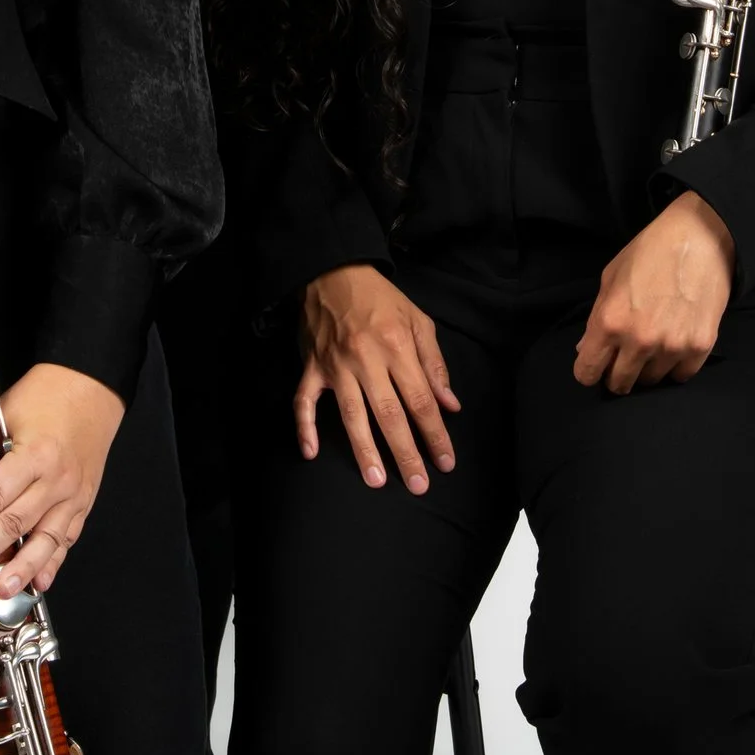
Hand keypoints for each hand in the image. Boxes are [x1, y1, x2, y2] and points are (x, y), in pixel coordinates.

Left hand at [0, 363, 125, 595]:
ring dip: (21, 568)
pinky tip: (39, 580)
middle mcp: (56, 478)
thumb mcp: (8, 414)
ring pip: (45, 539)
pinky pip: (67, 538)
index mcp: (35, 454)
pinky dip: (53, 561)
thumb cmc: (47, 395)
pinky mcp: (83, 501)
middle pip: (14, 523)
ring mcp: (73, 493)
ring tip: (2, 589)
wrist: (91, 387)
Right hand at [294, 264, 459, 492]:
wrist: (332, 269)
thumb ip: (435, 364)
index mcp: (397, 346)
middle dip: (406, 453)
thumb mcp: (418, 320)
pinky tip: (310, 453)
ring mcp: (335, 365)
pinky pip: (304, 401)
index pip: (421, 400)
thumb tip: (449, 404)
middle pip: (390, 415)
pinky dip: (304, 427)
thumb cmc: (379, 297)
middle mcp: (367, 358)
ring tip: (376, 480)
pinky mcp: (311, 366)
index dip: (435, 434)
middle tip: (418, 485)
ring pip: (351, 415)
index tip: (446, 462)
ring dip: (364, 449)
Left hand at [574, 191, 735, 393]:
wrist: (698, 239)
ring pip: (651, 381)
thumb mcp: (610, 278)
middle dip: (615, 375)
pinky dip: (674, 366)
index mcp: (610, 321)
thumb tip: (585, 350)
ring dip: (646, 369)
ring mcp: (671, 347)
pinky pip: (680, 376)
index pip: (588, 372)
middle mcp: (639, 340)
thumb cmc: (648, 253)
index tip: (595, 367)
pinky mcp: (700, 347)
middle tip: (622, 359)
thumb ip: (597, 318)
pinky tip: (672, 346)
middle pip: (619, 384)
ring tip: (651, 344)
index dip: (588, 372)